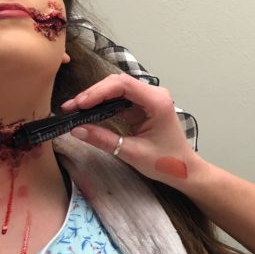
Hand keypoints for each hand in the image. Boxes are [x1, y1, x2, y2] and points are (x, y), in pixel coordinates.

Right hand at [61, 74, 195, 186]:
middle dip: (92, 94)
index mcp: (158, 102)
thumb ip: (103, 139)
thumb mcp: (132, 152)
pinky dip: (103, 104)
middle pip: (118, 83)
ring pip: (116, 89)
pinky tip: (88, 112)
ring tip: (74, 109)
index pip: (123, 85)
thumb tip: (76, 130)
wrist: (184, 170)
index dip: (98, 92)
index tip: (79, 104)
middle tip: (70, 107)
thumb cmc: (166, 162)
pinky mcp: (142, 106)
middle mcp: (154, 95)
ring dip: (95, 98)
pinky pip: (119, 99)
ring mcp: (148, 99)